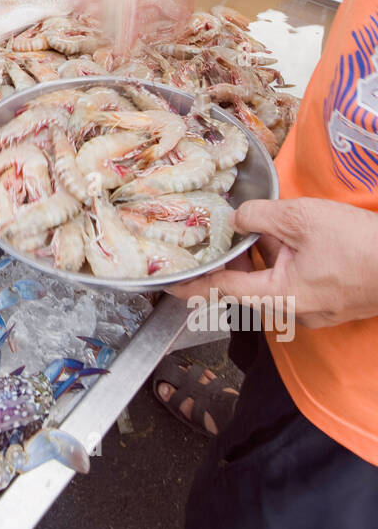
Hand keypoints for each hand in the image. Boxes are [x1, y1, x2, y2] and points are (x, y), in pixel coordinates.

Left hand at [170, 198, 377, 328]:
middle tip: (216, 238)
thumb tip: (238, 218)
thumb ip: (261, 216)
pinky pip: (296, 284)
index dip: (194, 285)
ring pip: (273, 284)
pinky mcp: (331, 304)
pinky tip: (291, 237)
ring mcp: (314, 311)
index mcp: (280, 297)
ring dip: (263, 259)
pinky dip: (286, 262)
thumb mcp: (301, 218)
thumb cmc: (359, 245)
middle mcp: (294, 312)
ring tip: (259, 227)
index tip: (170, 282)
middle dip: (233, 263)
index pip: (222, 292)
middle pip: (247, 288)